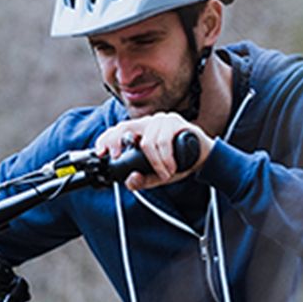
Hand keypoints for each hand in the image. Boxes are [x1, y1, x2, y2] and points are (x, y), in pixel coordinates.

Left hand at [95, 113, 211, 189]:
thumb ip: (142, 180)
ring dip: (155, 164)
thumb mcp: (156, 177)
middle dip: (117, 143)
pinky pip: (162, 141)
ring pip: (146, 141)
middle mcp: (148, 123)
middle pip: (125, 127)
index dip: (106, 140)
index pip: (118, 130)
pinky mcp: (175, 122)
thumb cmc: (178, 163)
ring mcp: (161, 120)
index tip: (99, 153)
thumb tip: (130, 181)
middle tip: (119, 158)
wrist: (203, 158)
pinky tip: (171, 168)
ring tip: (165, 173)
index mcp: (141, 132)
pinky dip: (164, 159)